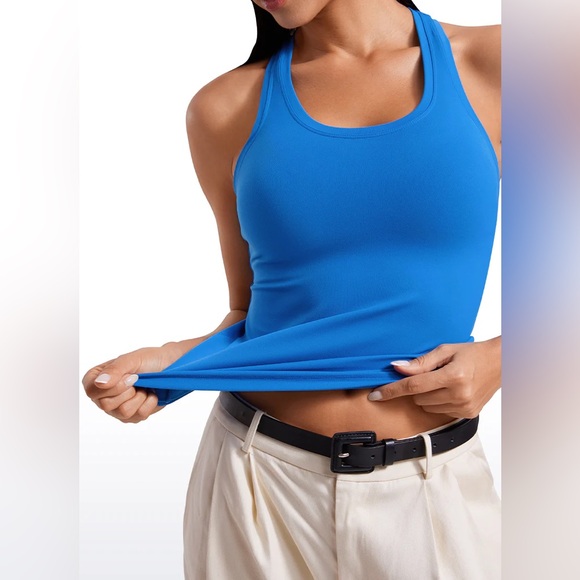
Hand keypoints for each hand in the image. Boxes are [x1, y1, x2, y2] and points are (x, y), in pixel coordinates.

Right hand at [82, 345, 179, 422]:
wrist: (170, 367)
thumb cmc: (149, 360)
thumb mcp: (132, 359)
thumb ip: (114, 370)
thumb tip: (99, 383)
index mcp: (97, 378)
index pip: (92, 391)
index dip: (113, 386)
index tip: (129, 376)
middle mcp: (103, 395)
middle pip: (106, 405)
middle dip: (128, 391)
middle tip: (136, 379)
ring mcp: (116, 408)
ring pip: (123, 413)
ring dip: (139, 397)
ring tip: (143, 387)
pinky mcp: (132, 416)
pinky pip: (138, 416)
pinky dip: (148, 403)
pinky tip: (149, 394)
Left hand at [368, 336, 500, 417]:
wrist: (501, 364)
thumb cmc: (472, 354)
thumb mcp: (445, 350)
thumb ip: (420, 362)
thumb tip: (396, 368)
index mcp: (453, 377)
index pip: (413, 386)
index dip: (391, 390)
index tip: (375, 395)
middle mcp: (459, 395)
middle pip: (418, 397)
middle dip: (416, 387)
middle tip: (432, 373)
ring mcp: (464, 407)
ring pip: (426, 406)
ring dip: (427, 395)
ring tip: (444, 380)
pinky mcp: (467, 415)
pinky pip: (439, 411)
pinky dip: (438, 401)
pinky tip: (451, 390)